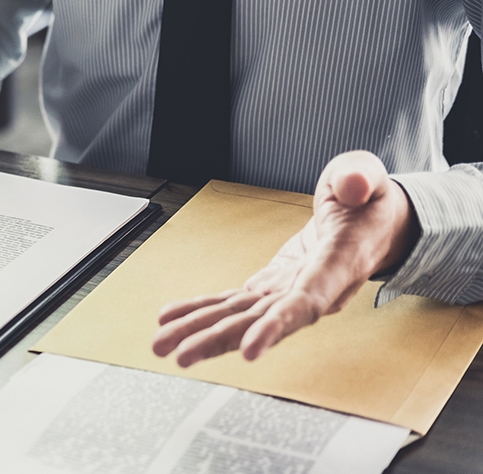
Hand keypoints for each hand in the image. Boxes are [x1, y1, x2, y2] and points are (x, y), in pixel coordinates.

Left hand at [151, 151, 418, 367]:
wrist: (369, 224)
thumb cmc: (368, 202)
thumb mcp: (367, 177)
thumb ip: (359, 178)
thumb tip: (350, 186)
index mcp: (338, 265)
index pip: (306, 302)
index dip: (277, 327)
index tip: (250, 350)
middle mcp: (311, 290)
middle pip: (261, 321)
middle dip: (219, 338)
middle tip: (180, 354)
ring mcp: (287, 292)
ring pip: (240, 318)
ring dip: (200, 332)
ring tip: (162, 345)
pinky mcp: (270, 288)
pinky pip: (232, 303)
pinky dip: (200, 310)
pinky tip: (171, 319)